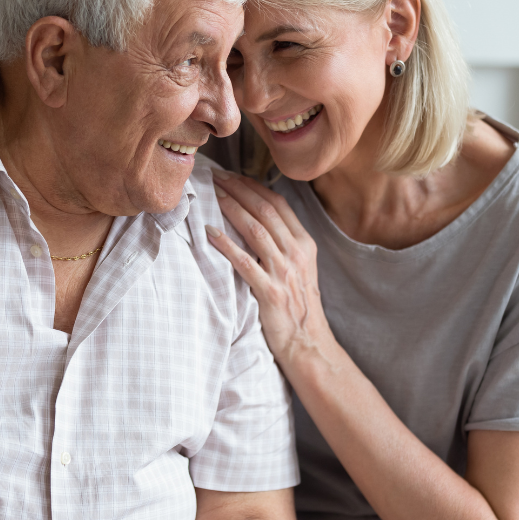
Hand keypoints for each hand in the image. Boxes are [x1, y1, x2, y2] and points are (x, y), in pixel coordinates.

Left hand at [206, 168, 334, 372]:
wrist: (309, 344)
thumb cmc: (299, 307)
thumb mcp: (300, 269)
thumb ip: (284, 244)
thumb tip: (258, 220)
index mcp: (304, 244)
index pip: (278, 204)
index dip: (253, 186)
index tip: (232, 175)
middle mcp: (296, 253)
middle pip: (265, 210)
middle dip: (238, 189)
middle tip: (215, 176)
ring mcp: (284, 271)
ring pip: (255, 230)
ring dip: (230, 208)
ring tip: (210, 195)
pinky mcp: (270, 292)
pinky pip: (244, 262)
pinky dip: (226, 245)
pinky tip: (209, 233)